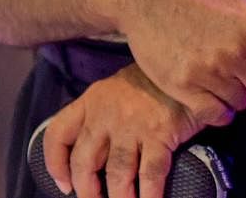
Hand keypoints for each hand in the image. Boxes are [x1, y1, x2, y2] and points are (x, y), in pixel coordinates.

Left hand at [41, 64, 205, 197]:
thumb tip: (97, 152)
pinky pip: (149, 175)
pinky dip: (149, 195)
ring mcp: (132, 124)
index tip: (64, 185)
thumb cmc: (156, 78)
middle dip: (88, 191)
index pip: (58, 134)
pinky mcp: (159, 132)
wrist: (189, 61)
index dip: (55, 164)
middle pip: (84, 163)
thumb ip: (104, 112)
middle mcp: (106, 113)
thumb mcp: (121, 86)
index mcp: (93, 99)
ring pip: (116, 175)